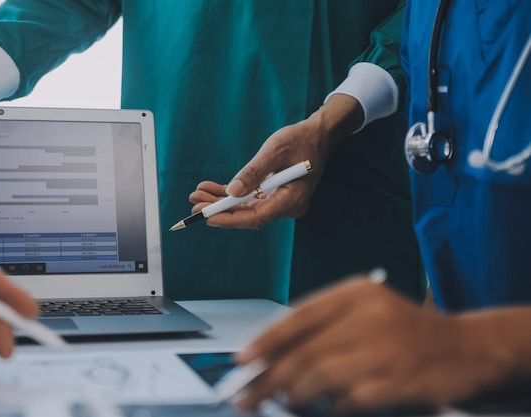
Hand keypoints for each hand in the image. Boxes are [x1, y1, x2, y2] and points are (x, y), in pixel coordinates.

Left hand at [188, 94, 363, 228]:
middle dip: (220, 210)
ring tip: (197, 195)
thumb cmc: (300, 139)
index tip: (207, 217)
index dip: (230, 219)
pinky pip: (249, 199)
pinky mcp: (274, 195)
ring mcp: (280, 202)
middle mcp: (286, 206)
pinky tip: (210, 189)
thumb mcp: (275, 151)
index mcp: (292, 200)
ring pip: (246, 208)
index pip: (256, 217)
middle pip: (248, 215)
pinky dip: (230, 194)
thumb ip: (254, 173)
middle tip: (194, 204)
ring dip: (221, 202)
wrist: (317, 134)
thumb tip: (232, 191)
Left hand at [235, 275, 527, 410]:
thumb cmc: (406, 331)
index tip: (243, 359)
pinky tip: (320, 408)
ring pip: (320, 377)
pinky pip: (348, 399)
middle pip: (304, 351)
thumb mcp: (366, 311)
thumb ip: (324, 327)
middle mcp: (370, 316)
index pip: (299, 316)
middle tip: (247, 394)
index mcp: (357, 293)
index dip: (266, 340)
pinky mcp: (398, 381)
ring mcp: (386, 349)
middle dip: (268, 377)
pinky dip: (329, 407)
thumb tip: (272, 355)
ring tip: (280, 402)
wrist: (467, 348)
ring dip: (293, 395)